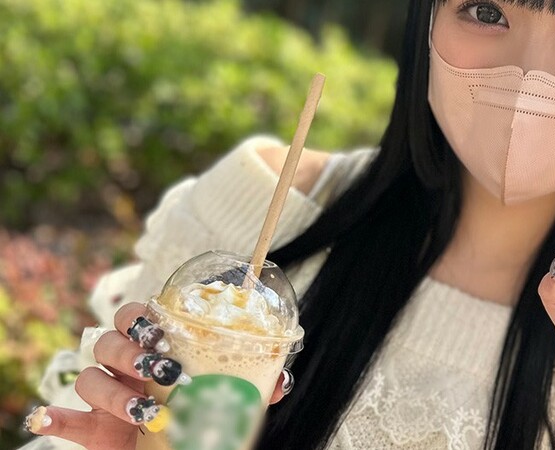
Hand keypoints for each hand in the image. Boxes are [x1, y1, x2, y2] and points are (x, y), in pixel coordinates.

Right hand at [25, 302, 292, 449]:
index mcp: (152, 348)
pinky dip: (55, 417)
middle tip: (165, 371)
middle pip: (108, 341)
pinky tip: (51, 418)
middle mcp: (122, 367)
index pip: (135, 315)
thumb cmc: (197, 411)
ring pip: (90, 378)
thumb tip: (281, 381)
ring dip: (115, 392)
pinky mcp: (90, 429)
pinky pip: (64, 419)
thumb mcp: (224, 395)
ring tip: (147, 412)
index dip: (141, 317)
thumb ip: (249, 384)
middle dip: (132, 353)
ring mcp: (103, 398)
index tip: (162, 331)